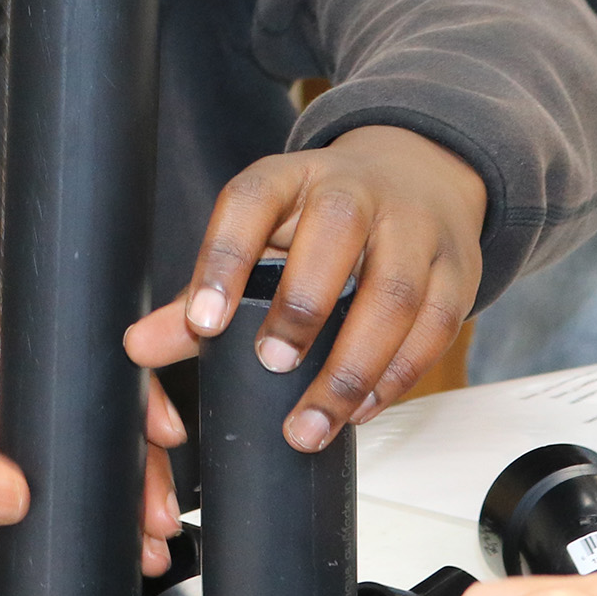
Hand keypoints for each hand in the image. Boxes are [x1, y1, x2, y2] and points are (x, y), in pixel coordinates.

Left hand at [0, 292, 185, 570]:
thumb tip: (11, 488)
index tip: (151, 429)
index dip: (107, 387)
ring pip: (68, 444)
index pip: (52, 348)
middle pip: (73, 400)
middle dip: (120, 451)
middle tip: (155, 503)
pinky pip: (42, 481)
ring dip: (107, 485)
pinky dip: (76, 507)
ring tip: (145, 532)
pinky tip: (110, 536)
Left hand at [124, 125, 482, 449]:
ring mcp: (413, 228)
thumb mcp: (259, 235)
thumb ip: (201, 291)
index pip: (250, 204)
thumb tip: (140, 347)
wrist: (418, 176)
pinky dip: (398, 375)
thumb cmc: (318, 218)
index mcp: (290, 178)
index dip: (223, 260)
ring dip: (352, 365)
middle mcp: (354, 192)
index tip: (202, 323)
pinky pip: (435, 326)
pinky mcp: (456, 271)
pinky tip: (361, 409)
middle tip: (270, 364)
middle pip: (334, 235)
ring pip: (392, 293)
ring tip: (312, 420)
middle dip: (301, 307)